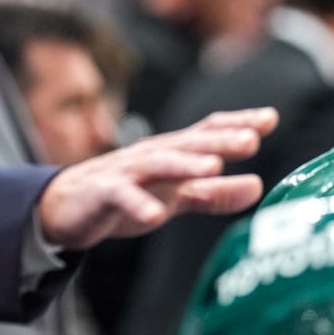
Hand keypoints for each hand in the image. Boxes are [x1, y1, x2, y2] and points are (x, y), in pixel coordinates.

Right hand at [38, 107, 277, 248]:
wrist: (64, 205)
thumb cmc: (124, 195)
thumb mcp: (173, 196)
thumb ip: (213, 193)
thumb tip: (259, 186)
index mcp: (171, 153)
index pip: (206, 132)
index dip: (236, 123)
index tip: (270, 119)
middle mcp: (151, 155)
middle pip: (187, 144)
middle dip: (219, 140)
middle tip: (252, 140)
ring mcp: (126, 172)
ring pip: (158, 164)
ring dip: (184, 164)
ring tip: (212, 167)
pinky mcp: (103, 193)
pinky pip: (122, 197)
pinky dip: (138, 204)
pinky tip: (155, 215)